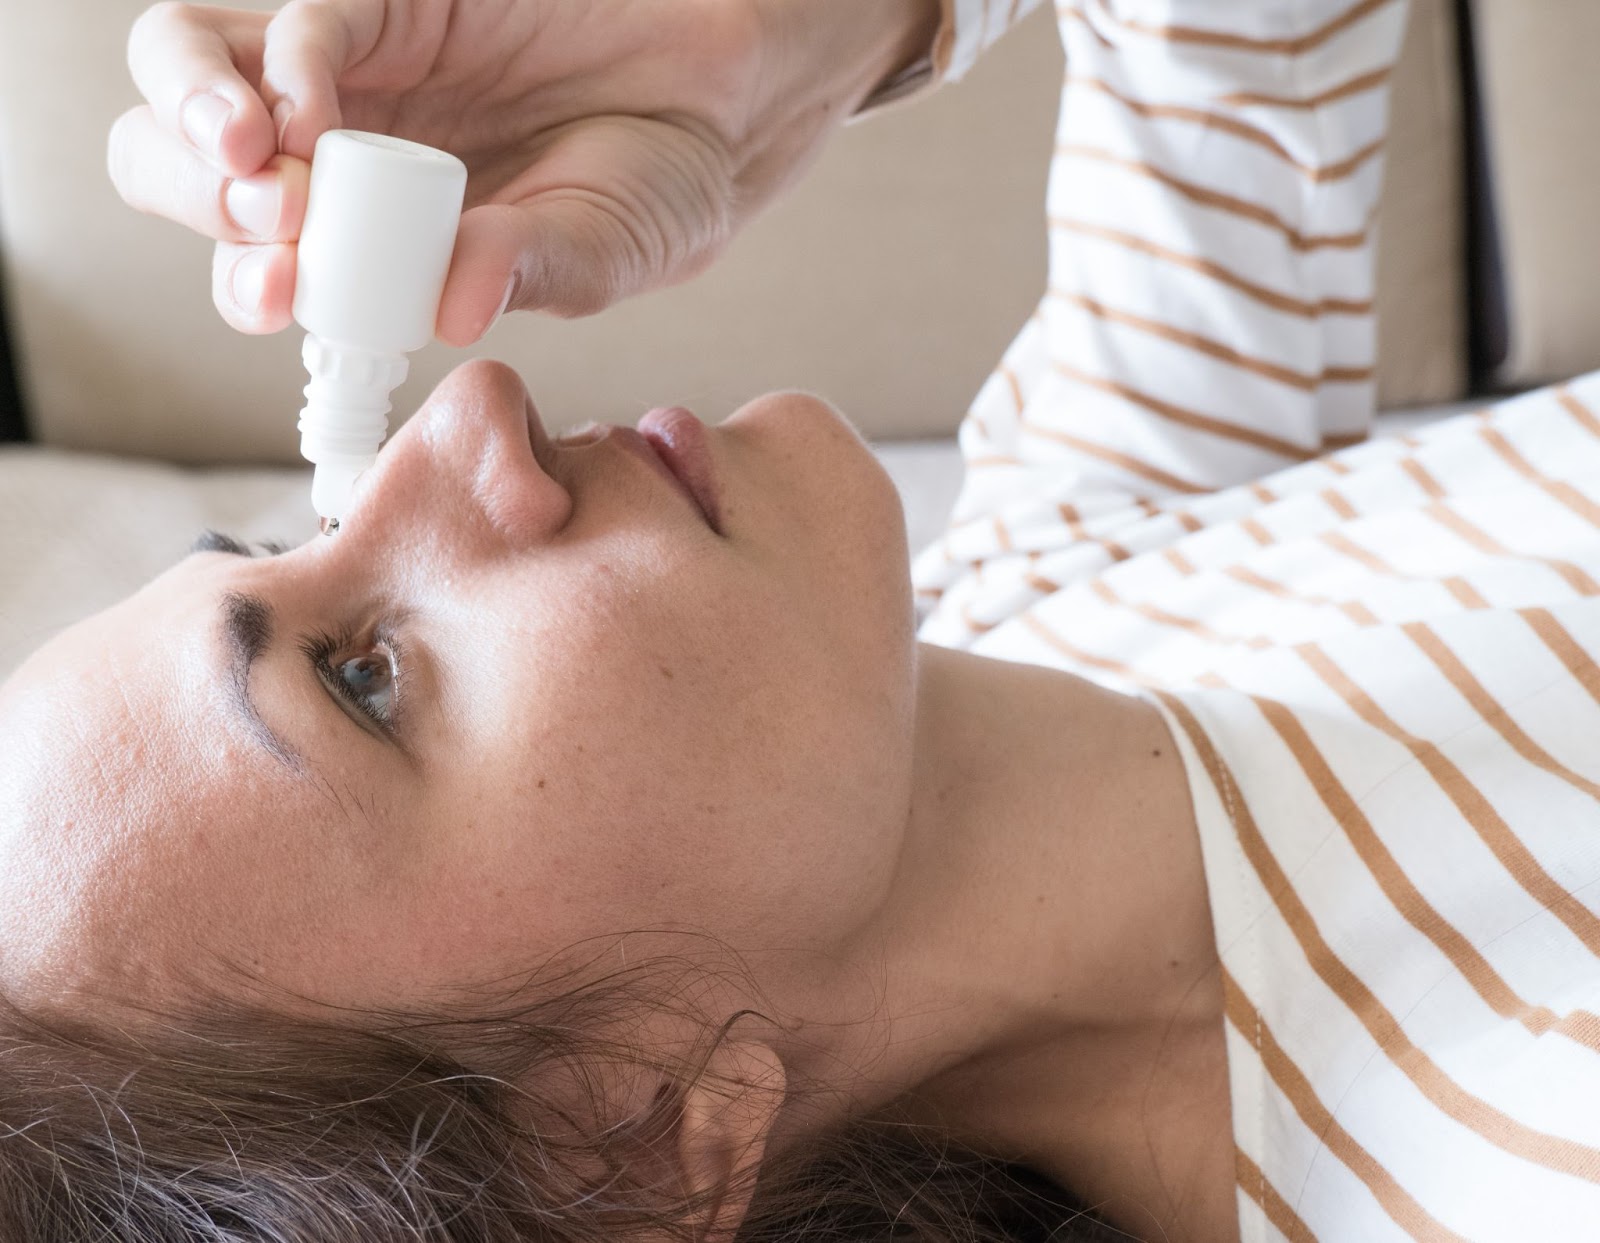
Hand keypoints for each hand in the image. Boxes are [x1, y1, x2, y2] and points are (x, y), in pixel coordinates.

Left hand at [108, 0, 937, 344]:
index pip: (263, 272)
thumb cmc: (657, 189)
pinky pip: (298, 29)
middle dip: (207, 210)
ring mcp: (355, 80)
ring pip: (195, 82)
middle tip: (274, 241)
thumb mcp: (596, 253)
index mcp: (373, 252)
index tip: (285, 303)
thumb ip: (523, 274)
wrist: (722, 92)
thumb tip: (453, 309)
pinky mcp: (388, 5)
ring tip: (261, 174)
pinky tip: (311, 113)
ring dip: (196, 132)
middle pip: (194, 176)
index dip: (252, 287)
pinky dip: (287, 69)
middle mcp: (340, 165)